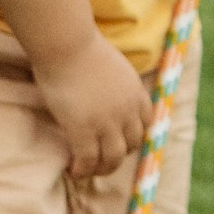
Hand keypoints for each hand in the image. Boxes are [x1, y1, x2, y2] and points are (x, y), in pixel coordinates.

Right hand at [31, 32, 151, 180]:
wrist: (66, 43)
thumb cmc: (80, 45)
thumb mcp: (112, 64)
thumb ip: (115, 81)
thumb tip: (104, 88)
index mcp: (135, 93)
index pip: (146, 123)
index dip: (134, 134)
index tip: (122, 138)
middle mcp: (127, 111)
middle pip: (132, 144)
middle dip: (119, 153)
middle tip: (103, 157)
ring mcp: (106, 123)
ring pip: (112, 159)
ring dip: (101, 169)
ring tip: (88, 170)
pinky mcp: (83, 129)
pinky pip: (87, 160)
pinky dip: (81, 170)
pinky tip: (72, 170)